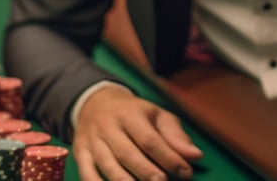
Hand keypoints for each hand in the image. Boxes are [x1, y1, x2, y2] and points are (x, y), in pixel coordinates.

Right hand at [72, 86, 202, 179]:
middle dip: (148, 173)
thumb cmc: (133, 113)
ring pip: (108, 167)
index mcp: (131, 113)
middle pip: (129, 154)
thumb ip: (175, 135)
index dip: (168, 158)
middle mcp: (109, 126)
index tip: (186, 173)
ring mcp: (93, 142)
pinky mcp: (80, 154)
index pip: (150, 139)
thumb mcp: (156, 115)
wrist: (95, 102)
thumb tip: (195, 156)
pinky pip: (86, 175)